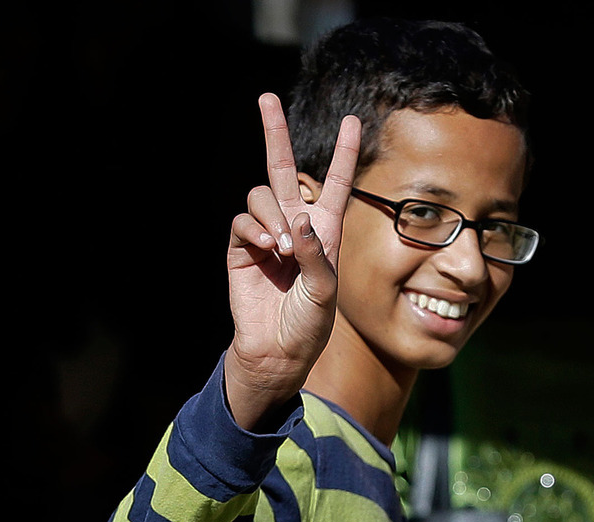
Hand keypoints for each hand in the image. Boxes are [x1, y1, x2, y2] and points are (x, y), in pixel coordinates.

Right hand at [224, 93, 360, 430]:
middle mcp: (295, 225)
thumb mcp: (325, 290)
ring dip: (272, 215)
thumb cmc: (310, 324)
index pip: (334, 182)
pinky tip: (266, 250)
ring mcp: (266, 235)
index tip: (352, 121)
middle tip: (266, 98)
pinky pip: (243, 220)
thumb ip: (314, 253)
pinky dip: (255, 230)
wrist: (277, 351)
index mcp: (325, 230)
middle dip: (274, 132)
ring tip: (281, 248)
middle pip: (282, 168)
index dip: (343, 152)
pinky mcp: (241, 248)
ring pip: (261, 195)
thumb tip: (295, 219)